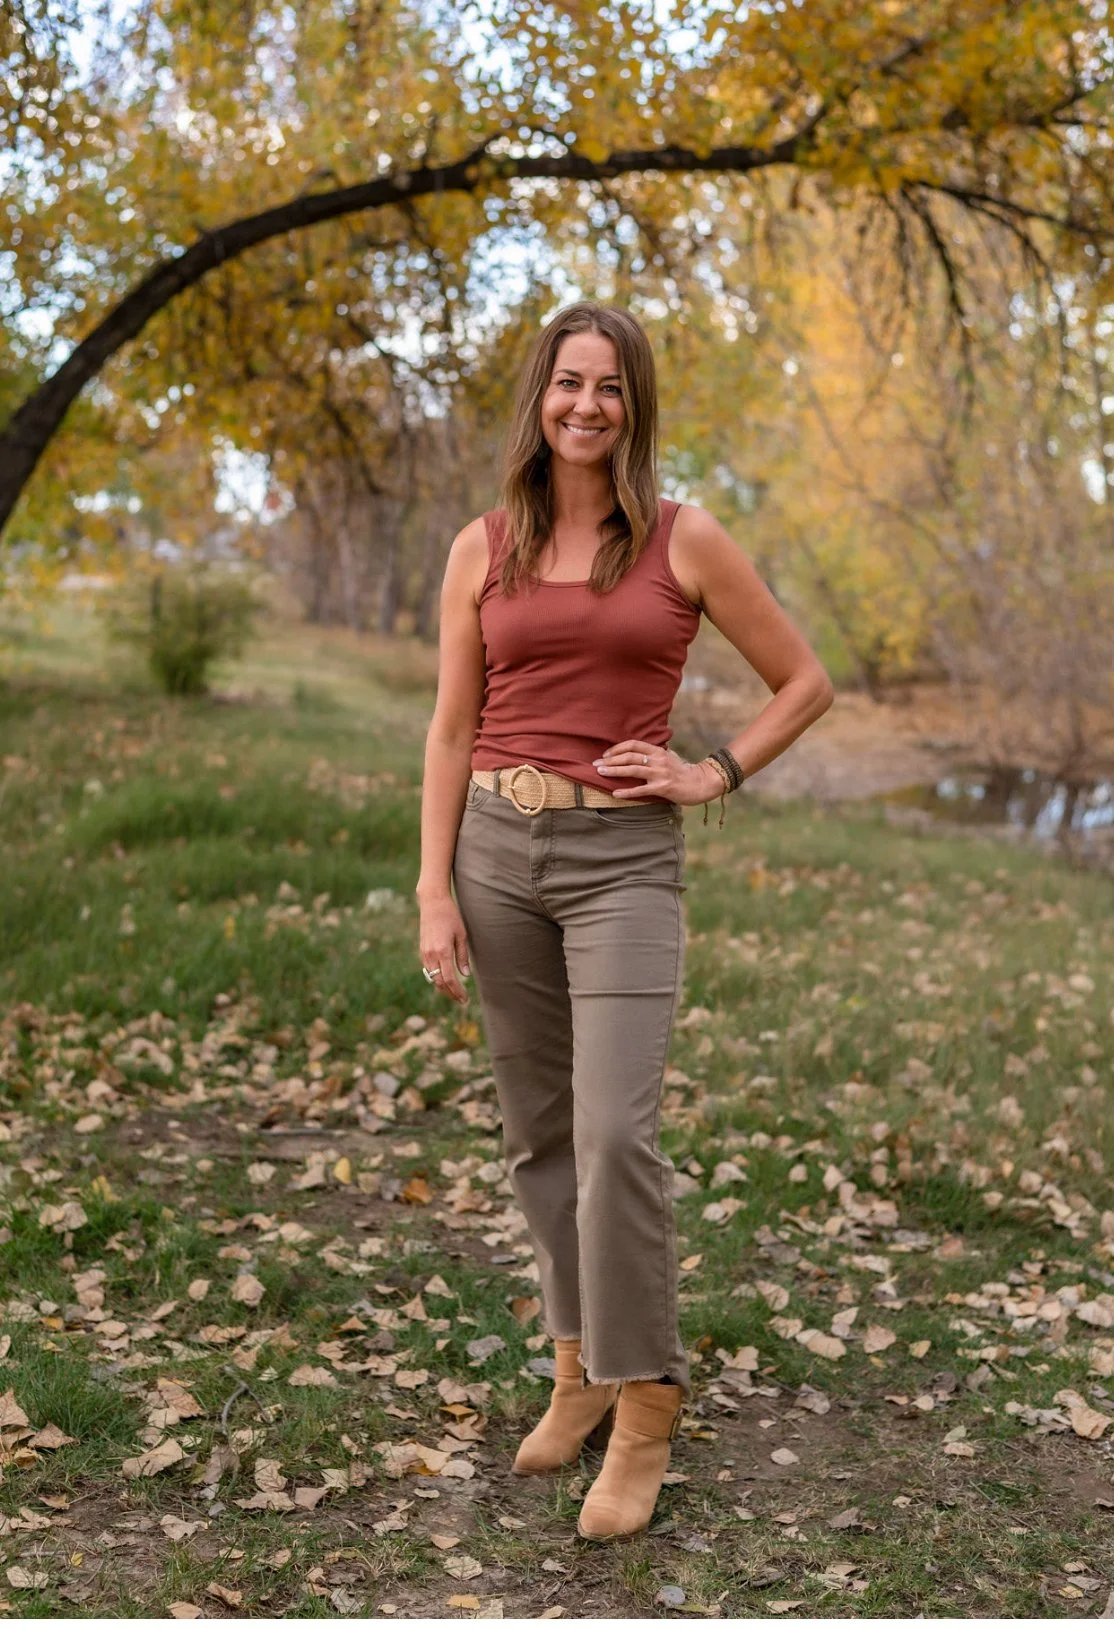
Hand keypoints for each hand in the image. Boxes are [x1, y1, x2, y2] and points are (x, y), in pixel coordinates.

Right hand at [418, 894, 471, 1004]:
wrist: (432, 902)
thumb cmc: (450, 916)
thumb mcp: (461, 935)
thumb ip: (463, 956)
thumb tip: (466, 975)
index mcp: (442, 951)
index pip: (450, 979)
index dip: (457, 992)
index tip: (465, 999)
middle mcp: (431, 955)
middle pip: (439, 983)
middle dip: (450, 994)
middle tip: (461, 1000)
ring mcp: (424, 953)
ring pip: (432, 978)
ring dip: (443, 988)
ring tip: (455, 992)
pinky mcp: (422, 950)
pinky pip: (428, 970)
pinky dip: (437, 978)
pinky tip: (445, 979)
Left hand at [593, 741, 726, 806]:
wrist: (701, 783)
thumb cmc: (682, 771)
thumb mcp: (668, 757)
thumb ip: (652, 755)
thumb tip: (634, 754)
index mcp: (658, 751)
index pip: (633, 744)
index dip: (617, 748)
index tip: (605, 754)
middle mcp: (658, 760)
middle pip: (629, 756)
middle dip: (610, 760)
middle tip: (596, 764)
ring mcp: (660, 774)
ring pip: (632, 770)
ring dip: (614, 771)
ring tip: (600, 773)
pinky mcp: (662, 788)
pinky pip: (641, 790)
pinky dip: (627, 792)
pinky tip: (615, 793)